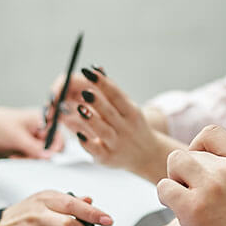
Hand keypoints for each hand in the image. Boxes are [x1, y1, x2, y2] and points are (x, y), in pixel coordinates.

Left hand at [0, 105, 62, 158]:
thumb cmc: (0, 122)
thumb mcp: (18, 136)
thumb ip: (34, 147)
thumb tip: (48, 155)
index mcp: (43, 119)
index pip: (57, 136)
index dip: (52, 148)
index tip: (45, 156)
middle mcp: (42, 128)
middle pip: (52, 147)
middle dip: (40, 155)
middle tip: (28, 157)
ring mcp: (36, 137)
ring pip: (43, 154)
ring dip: (31, 158)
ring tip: (18, 156)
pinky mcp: (30, 145)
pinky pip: (34, 156)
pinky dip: (26, 158)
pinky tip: (16, 156)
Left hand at [48, 67, 176, 181]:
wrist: (147, 155)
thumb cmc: (132, 126)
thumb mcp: (128, 108)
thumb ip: (111, 90)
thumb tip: (96, 68)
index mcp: (131, 112)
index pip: (116, 95)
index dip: (103, 83)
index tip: (89, 71)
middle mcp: (125, 128)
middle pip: (110, 113)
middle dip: (98, 102)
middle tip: (84, 91)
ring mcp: (116, 144)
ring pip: (104, 131)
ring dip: (92, 120)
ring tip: (80, 108)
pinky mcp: (107, 158)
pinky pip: (96, 150)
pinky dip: (88, 142)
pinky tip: (78, 133)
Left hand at [156, 125, 225, 225]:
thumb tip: (195, 150)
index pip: (211, 132)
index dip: (197, 147)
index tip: (198, 170)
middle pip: (188, 152)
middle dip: (184, 173)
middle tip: (193, 196)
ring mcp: (211, 187)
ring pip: (174, 162)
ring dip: (172, 180)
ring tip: (183, 201)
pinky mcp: (192, 207)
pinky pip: (163, 187)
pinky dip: (164, 198)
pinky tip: (177, 213)